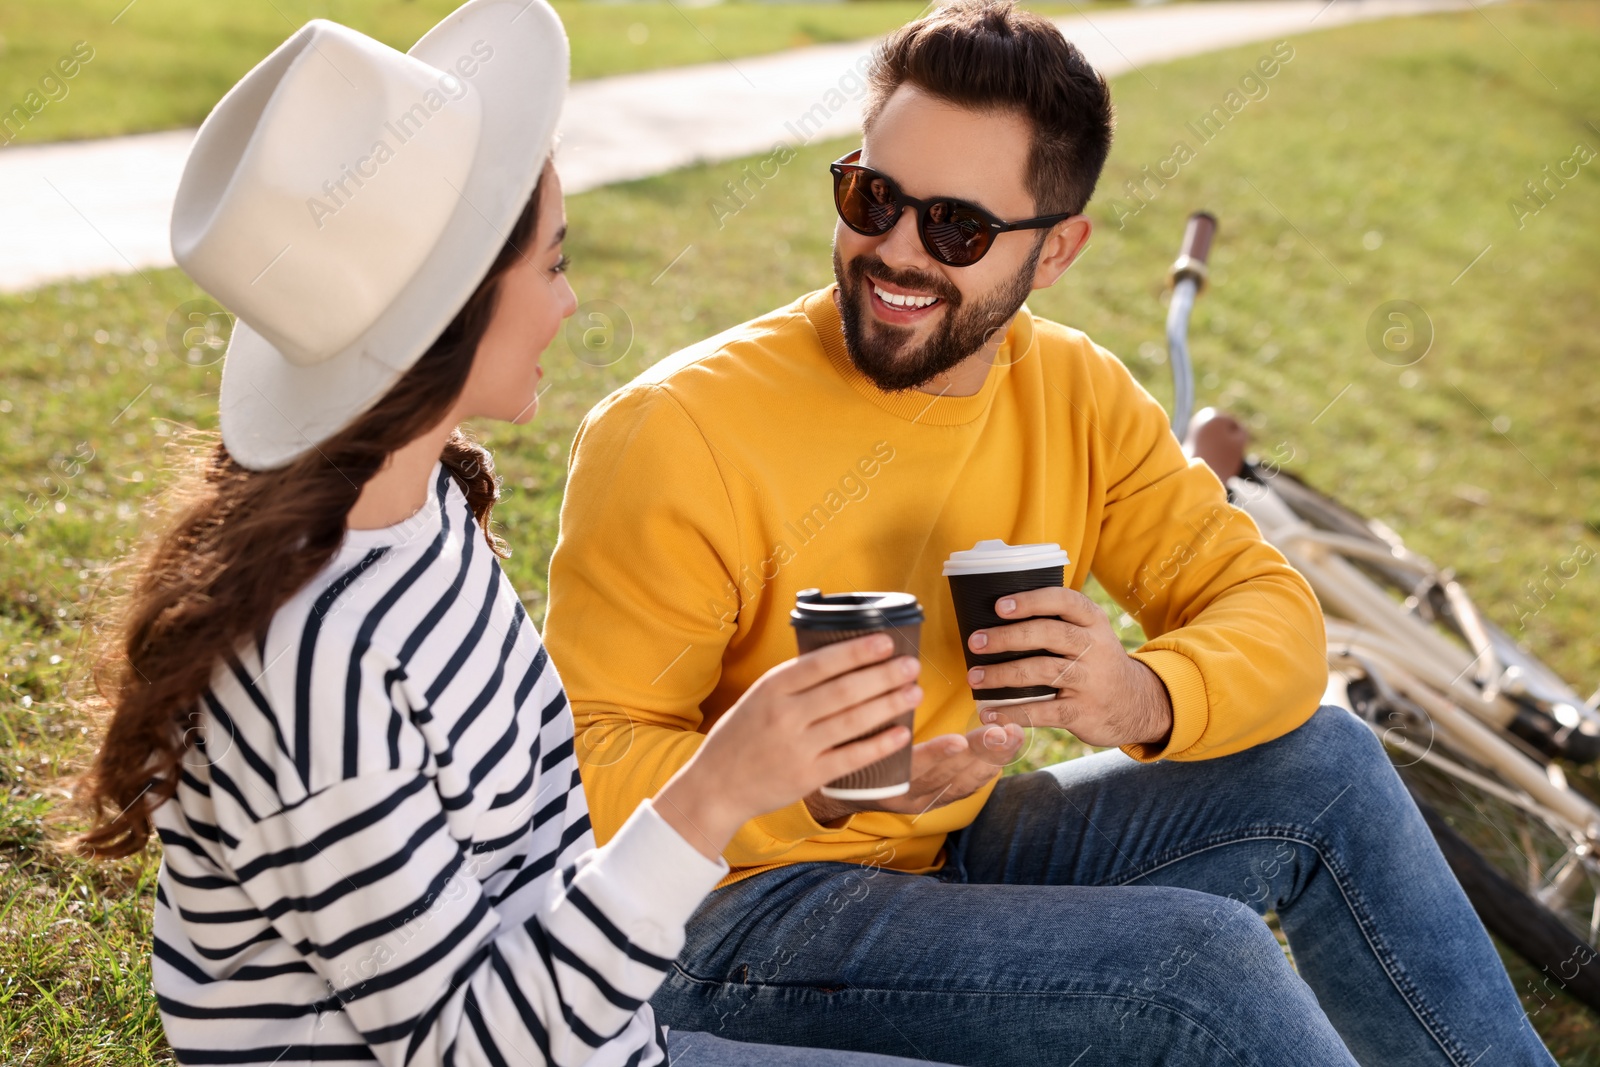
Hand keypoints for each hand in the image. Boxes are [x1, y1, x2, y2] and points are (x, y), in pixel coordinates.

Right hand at [655, 633, 922, 860]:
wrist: (716, 786)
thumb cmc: (741, 736)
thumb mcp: (758, 697)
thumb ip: (794, 682)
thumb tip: (843, 660)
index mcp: (772, 688)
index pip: (823, 663)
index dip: (858, 651)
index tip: (886, 642)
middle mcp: (785, 715)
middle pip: (845, 690)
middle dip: (884, 675)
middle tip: (912, 665)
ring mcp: (797, 747)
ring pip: (853, 720)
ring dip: (889, 704)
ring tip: (914, 692)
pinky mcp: (807, 776)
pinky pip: (851, 757)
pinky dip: (880, 745)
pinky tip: (902, 734)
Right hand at [804, 721, 1025, 823]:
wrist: (841, 793)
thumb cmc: (845, 749)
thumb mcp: (848, 731)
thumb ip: (868, 708)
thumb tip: (883, 666)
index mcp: (881, 780)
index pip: (910, 768)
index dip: (935, 755)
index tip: (958, 740)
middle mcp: (904, 796)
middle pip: (947, 777)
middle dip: (980, 753)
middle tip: (1004, 730)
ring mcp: (923, 802)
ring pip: (964, 783)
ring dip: (992, 759)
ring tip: (1014, 734)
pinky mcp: (937, 802)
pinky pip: (968, 788)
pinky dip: (988, 768)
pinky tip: (1006, 749)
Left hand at [965, 587, 1173, 749]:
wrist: (1137, 704)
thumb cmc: (1096, 662)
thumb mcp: (1090, 634)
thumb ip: (1057, 623)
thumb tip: (997, 617)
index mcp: (1092, 621)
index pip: (1064, 601)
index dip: (1031, 601)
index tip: (999, 606)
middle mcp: (1094, 647)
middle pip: (1048, 634)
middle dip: (1007, 637)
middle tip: (975, 642)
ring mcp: (1089, 681)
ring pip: (1042, 671)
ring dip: (1003, 675)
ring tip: (975, 678)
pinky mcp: (1082, 712)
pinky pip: (1043, 711)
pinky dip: (1013, 713)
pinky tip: (990, 713)